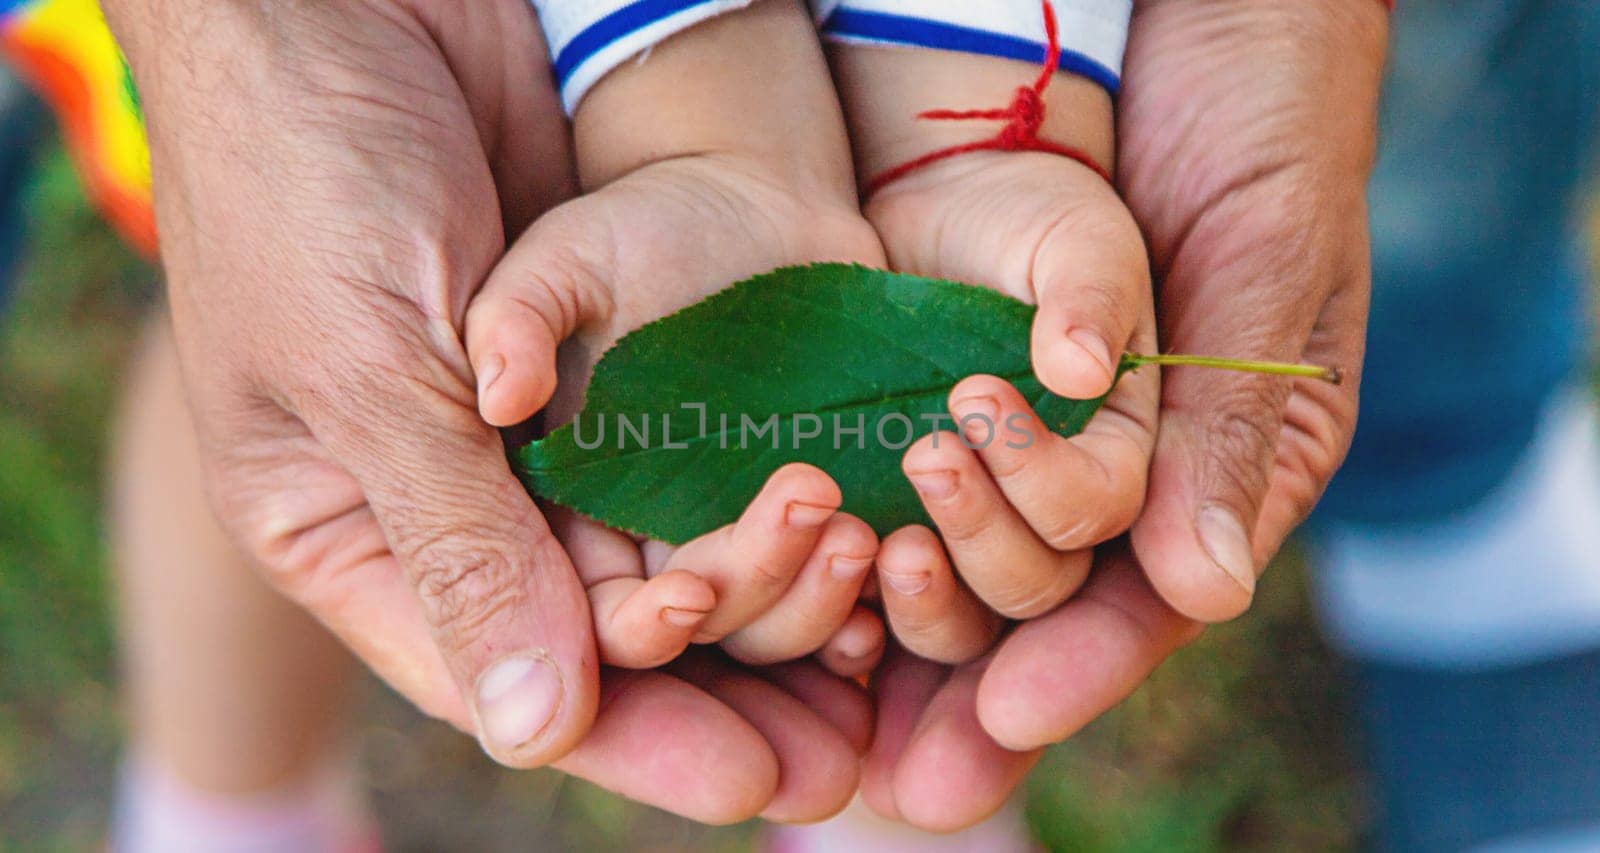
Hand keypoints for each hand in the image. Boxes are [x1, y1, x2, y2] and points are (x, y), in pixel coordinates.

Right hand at [104, 0, 872, 823]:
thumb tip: (538, 735)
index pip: (506, 673)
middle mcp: (462, 493)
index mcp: (358, 529)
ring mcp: (548, 421)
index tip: (753, 779)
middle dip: (722, 689)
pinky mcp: (621, 348)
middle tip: (839, 747)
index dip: (635, 737)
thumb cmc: (305, 178)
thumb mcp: (363, 374)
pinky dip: (776, 494)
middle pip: (602, 632)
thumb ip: (457, 546)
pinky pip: (706, 449)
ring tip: (865, 601)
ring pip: (668, 546)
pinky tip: (862, 535)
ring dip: (769, 588)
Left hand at [832, 0, 1386, 828]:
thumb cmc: (1261, 126)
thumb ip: (1229, 425)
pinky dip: (860, 509)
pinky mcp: (950, 358)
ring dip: (907, 593)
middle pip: (1043, 599)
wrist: (1181, 17)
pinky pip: (906, 455)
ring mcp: (1034, 413)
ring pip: (966, 545)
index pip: (1144, 602)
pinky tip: (807, 554)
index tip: (995, 728)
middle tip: (903, 686)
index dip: (1072, 671)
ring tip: (849, 600)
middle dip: (973, 653)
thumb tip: (1199, 591)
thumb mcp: (1264, 267)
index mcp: (1218, 461)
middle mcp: (1120, 457)